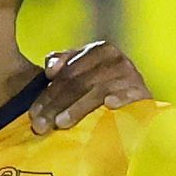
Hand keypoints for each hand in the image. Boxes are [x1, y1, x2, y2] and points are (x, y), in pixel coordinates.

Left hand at [19, 39, 155, 131]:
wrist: (139, 101)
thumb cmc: (104, 88)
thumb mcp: (82, 73)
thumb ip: (63, 65)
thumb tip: (50, 69)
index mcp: (98, 50)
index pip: (67, 73)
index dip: (48, 94)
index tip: (33, 113)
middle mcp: (114, 58)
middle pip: (78, 83)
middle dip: (56, 105)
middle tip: (40, 125)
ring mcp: (130, 74)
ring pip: (97, 91)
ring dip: (78, 108)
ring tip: (61, 123)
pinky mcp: (143, 92)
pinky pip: (128, 95)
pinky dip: (120, 98)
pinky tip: (109, 106)